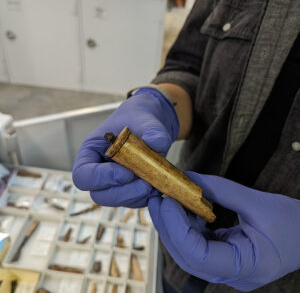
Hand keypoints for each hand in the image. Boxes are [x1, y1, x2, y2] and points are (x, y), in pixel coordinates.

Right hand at [72, 88, 178, 207]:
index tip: (126, 173)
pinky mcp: (130, 188)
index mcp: (91, 153)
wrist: (151, 124)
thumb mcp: (144, 119)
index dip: (102, 179)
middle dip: (123, 193)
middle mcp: (99, 171)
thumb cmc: (139, 118)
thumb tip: (158, 143)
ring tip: (155, 183)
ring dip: (137, 196)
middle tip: (145, 184)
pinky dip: (147, 198)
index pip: (83, 176)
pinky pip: (134, 201)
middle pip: (100, 195)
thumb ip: (152, 130)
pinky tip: (159, 187)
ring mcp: (114, 182)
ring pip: (119, 200)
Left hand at [148, 171, 299, 291]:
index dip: (177, 228)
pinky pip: (197, 244)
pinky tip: (183, 207)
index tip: (166, 201)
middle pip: (186, 255)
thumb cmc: (292, 222)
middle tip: (156, 199)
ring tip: (165, 200)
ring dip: (173, 225)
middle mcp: (232, 274)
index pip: (198, 255)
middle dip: (167, 226)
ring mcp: (226, 268)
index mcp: (246, 267)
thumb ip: (220, 190)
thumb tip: (188, 178)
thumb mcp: (257, 202)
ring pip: (188, 251)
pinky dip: (187, 225)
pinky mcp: (223, 257)